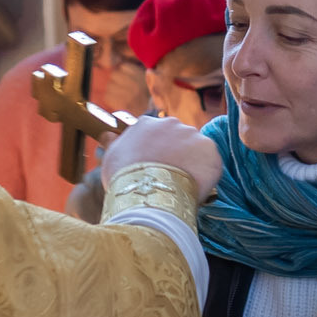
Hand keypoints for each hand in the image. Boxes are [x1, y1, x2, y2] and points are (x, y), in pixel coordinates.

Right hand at [103, 116, 221, 202]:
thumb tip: (106, 135)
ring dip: (193, 163)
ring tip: (184, 184)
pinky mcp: (210, 150)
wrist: (149, 192)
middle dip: (177, 154)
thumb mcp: (111, 158)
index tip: (157, 166)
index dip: (158, 151)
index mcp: (147, 123)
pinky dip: (207, 173)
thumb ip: (112, 143)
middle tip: (171, 176)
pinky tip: (197, 186)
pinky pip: (211, 161)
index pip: (157, 134)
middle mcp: (171, 123)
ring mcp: (193, 135)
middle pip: (178, 138)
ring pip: (195, 149)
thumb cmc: (125, 178)